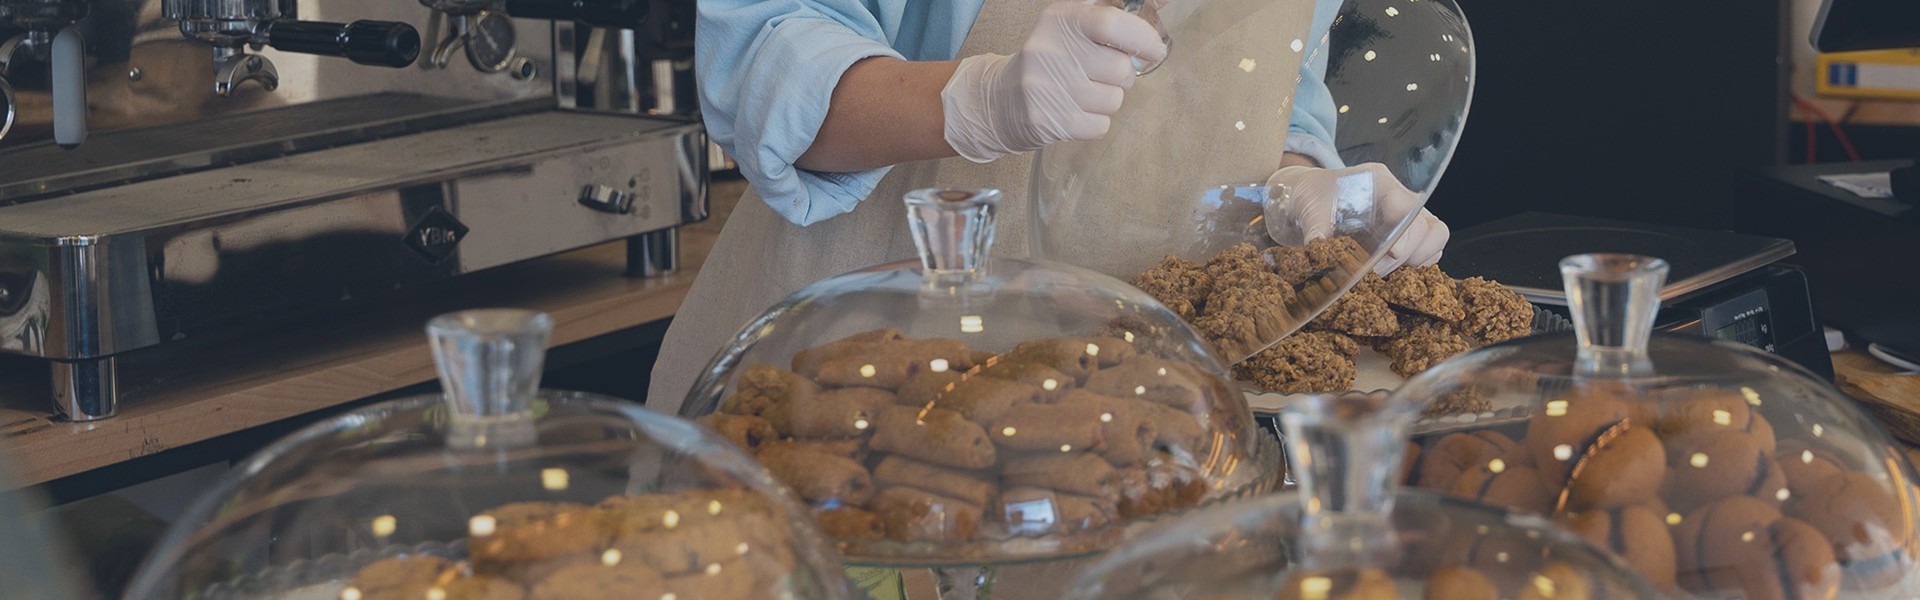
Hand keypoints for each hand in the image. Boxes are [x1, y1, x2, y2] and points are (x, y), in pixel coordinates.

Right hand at [940, 2, 1167, 162]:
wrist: (999, 100)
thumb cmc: (1048, 60)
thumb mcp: (1071, 26)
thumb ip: (1111, 14)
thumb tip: (1161, 3)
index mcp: (1059, 21)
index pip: (1111, 24)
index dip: (1141, 38)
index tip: (1153, 50)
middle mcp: (1049, 51)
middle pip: (1120, 69)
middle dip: (1121, 76)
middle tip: (1100, 75)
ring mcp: (1046, 88)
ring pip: (1114, 100)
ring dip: (1107, 100)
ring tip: (1082, 94)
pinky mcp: (1047, 121)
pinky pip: (1100, 125)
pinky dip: (1095, 122)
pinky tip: (1075, 112)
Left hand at [1263, 163, 1449, 275]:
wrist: (1309, 196)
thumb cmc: (1311, 197)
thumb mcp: (1308, 209)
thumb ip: (1316, 229)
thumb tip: (1319, 251)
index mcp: (1379, 182)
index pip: (1407, 206)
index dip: (1405, 234)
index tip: (1391, 254)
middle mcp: (1400, 196)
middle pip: (1429, 226)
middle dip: (1407, 255)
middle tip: (1376, 271)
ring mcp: (1406, 215)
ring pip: (1436, 237)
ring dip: (1417, 261)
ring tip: (1385, 272)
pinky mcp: (1406, 233)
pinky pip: (1428, 250)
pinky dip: (1416, 265)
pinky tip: (1390, 272)